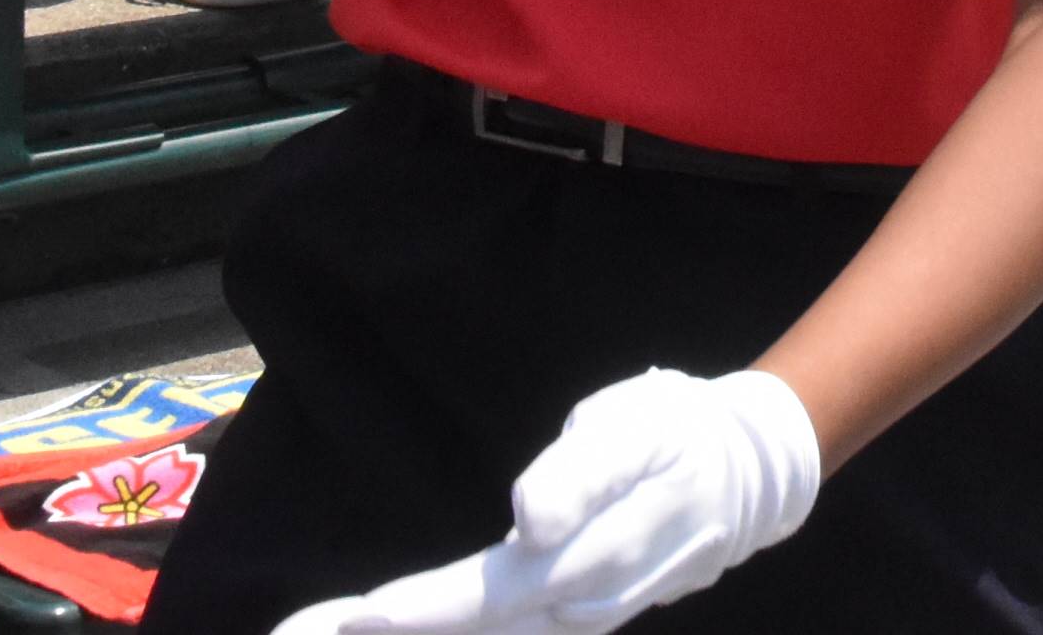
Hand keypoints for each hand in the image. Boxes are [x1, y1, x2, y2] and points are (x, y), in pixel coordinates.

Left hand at [267, 369, 818, 634]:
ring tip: (327, 629)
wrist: (748, 474)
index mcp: (582, 558)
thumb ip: (582, 473)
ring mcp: (580, 620)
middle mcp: (576, 606)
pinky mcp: (579, 617)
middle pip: (470, 633)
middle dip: (384, 633)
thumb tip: (528, 520)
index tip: (345, 620)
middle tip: (294, 634)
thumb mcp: (637, 429)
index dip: (414, 612)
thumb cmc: (679, 435)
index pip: (481, 595)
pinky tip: (406, 627)